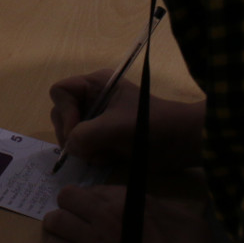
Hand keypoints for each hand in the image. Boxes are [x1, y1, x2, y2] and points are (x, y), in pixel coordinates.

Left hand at [42, 185, 236, 242]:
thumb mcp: (180, 216)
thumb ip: (156, 207)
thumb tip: (147, 209)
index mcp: (128, 200)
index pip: (95, 188)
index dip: (94, 196)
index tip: (95, 204)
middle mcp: (105, 215)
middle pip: (68, 197)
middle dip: (69, 203)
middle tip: (73, 212)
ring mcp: (93, 242)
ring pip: (56, 221)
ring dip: (56, 222)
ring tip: (58, 227)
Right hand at [50, 70, 204, 169]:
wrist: (182, 143)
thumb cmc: (152, 126)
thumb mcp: (116, 127)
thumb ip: (86, 135)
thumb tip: (70, 148)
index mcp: (96, 84)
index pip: (60, 92)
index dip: (64, 112)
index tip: (78, 132)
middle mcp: (94, 99)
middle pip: (62, 114)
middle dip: (73, 134)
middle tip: (88, 148)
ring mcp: (99, 120)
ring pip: (72, 135)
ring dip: (85, 148)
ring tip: (105, 153)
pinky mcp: (105, 138)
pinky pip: (85, 148)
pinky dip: (93, 156)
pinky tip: (111, 157)